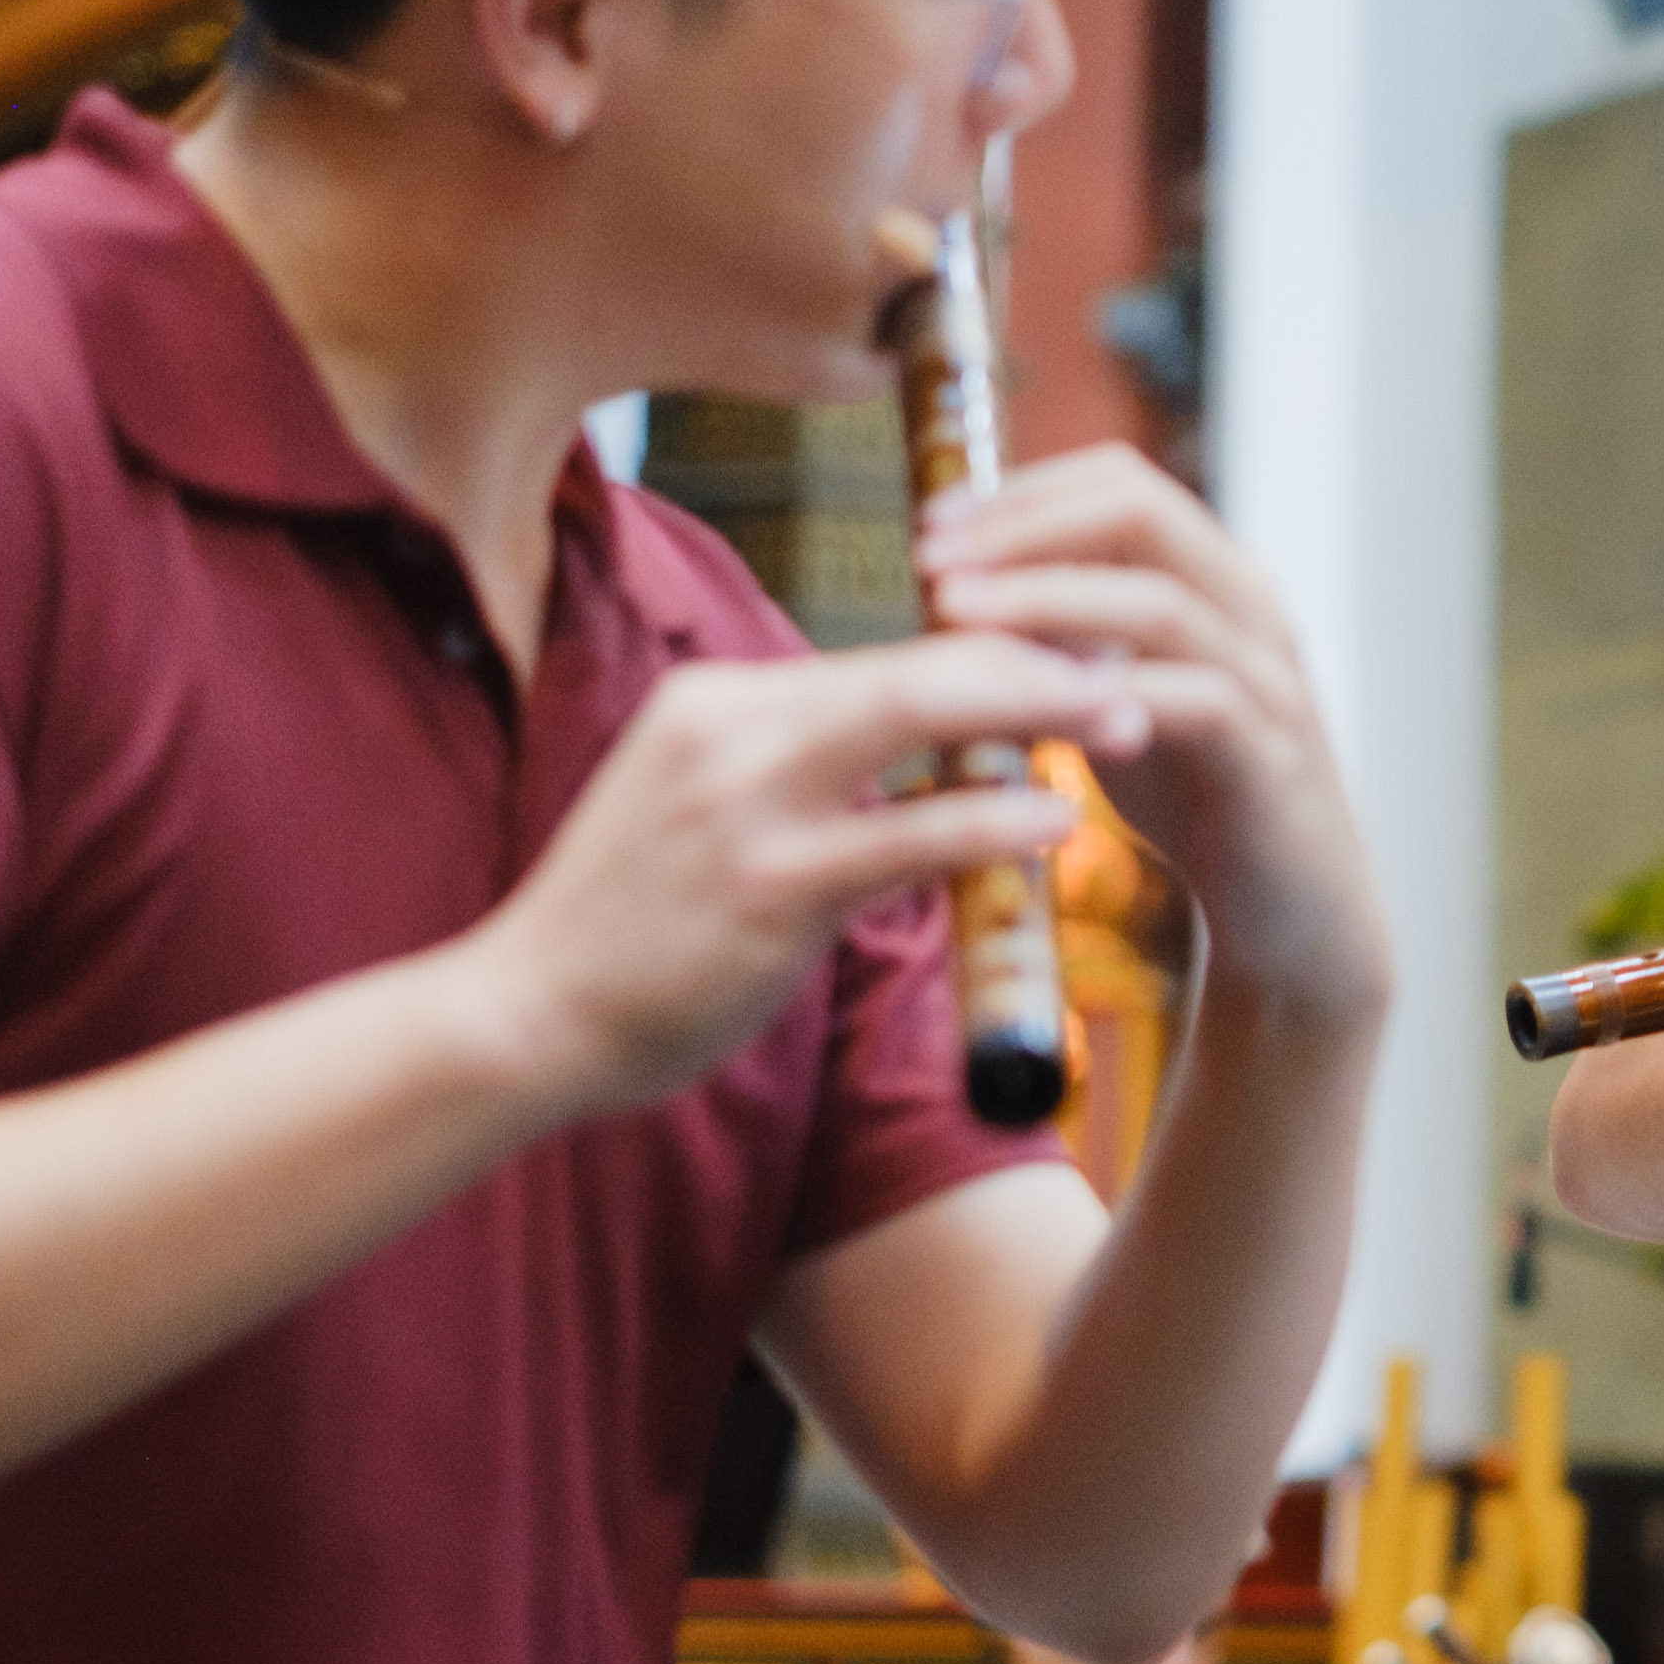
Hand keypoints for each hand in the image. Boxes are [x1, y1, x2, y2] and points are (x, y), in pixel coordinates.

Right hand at [455, 635, 1102, 1119]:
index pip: (886, 653)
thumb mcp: (709, 808)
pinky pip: (902, 835)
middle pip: (915, 661)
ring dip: (1038, 712)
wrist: (524, 1016)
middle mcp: (728, 727)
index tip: (1089, 650)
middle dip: (1038, 656)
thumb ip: (801, 766)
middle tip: (1139, 659)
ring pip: (916, 719)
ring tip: (1132, 717)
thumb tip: (911, 746)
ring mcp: (743, 804)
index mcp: (719, 700)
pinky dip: (991, 816)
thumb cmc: (634, 927)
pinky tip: (1060, 816)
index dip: (999, 647)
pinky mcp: (764, 887)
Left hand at [914, 446, 1390, 1021]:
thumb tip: (948, 592)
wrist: (1296, 908)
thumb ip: (1060, 640)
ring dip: (1045, 598)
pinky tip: (1035, 706)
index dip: (1021, 491)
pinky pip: (1199, 702)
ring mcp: (1270, 680)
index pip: (1120, 483)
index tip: (930, 528)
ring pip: (1161, 601)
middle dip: (1023, 526)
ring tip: (954, 614)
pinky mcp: (1274, 759)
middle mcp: (1251, 610)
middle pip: (1143, 510)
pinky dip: (1113, 694)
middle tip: (929, 560)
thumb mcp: (1116, 694)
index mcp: (1215, 578)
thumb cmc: (1196, 793)